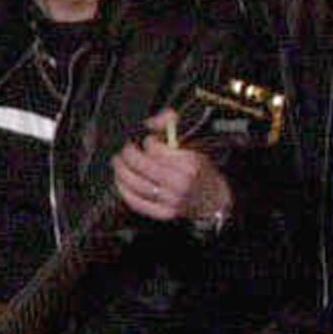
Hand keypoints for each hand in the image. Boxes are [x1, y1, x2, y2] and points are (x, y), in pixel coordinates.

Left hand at [110, 112, 231, 229]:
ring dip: (121, 172)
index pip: (155, 148)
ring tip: (118, 164)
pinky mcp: (164, 213)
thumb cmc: (200, 172)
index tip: (148, 141)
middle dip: (127, 155)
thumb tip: (151, 121)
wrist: (214, 199)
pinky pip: (136, 202)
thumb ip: (171, 128)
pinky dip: (124, 191)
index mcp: (189, 163)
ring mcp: (172, 199)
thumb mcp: (192, 146)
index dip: (147, 142)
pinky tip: (121, 182)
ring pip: (135, 183)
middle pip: (141, 165)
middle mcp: (180, 182)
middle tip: (124, 150)